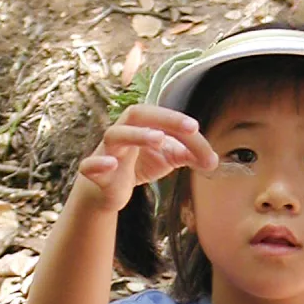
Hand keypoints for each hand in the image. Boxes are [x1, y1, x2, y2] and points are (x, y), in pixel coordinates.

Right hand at [77, 104, 217, 212]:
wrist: (109, 189)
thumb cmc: (139, 164)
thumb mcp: (168, 157)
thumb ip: (189, 155)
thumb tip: (214, 161)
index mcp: (141, 124)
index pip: (161, 117)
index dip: (179, 121)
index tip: (198, 129)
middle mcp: (123, 132)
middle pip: (137, 114)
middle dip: (164, 118)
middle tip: (190, 128)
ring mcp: (107, 151)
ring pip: (115, 135)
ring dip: (136, 135)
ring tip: (159, 140)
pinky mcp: (95, 173)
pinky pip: (89, 165)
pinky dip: (98, 164)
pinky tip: (111, 164)